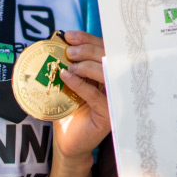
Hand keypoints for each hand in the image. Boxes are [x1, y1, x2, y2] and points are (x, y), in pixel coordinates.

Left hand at [53, 31, 110, 161]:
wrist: (68, 141)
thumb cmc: (69, 111)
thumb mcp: (70, 83)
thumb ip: (70, 65)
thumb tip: (59, 42)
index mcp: (108, 73)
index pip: (104, 50)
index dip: (88, 39)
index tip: (70, 36)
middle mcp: (116, 84)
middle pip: (109, 58)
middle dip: (87, 50)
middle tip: (68, 50)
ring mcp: (115, 99)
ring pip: (107, 74)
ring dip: (86, 64)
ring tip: (68, 64)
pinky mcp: (109, 114)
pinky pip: (96, 95)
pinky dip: (80, 83)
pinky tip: (67, 77)